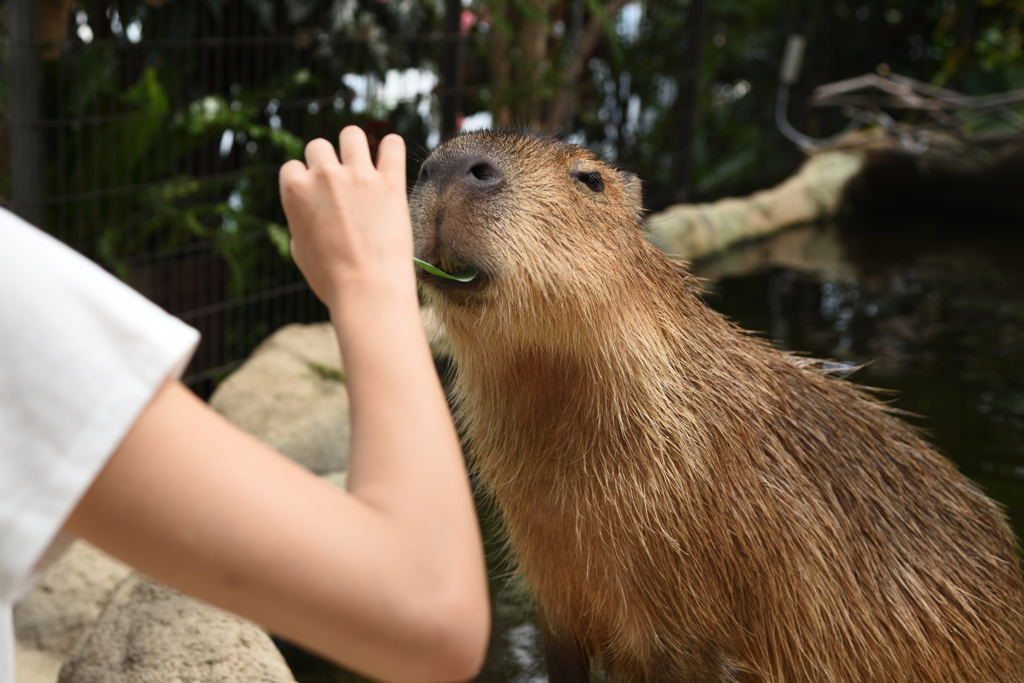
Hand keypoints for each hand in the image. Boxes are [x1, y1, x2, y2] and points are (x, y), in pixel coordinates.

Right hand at [279, 127, 413, 310]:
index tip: (317, 197)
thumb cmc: (332, 280)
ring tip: (364, 165)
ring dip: (355, 147)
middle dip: (327, 162)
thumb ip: (300, 221)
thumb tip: (307, 212)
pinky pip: (393, 146)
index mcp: (295, 191)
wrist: (368, 292)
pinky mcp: (390, 182)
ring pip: (352, 135)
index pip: (293, 166)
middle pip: (319, 146)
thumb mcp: (300, 251)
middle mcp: (323, 176)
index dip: (305, 182)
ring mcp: (358, 176)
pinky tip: (391, 160)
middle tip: (341, 184)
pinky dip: (392, 149)